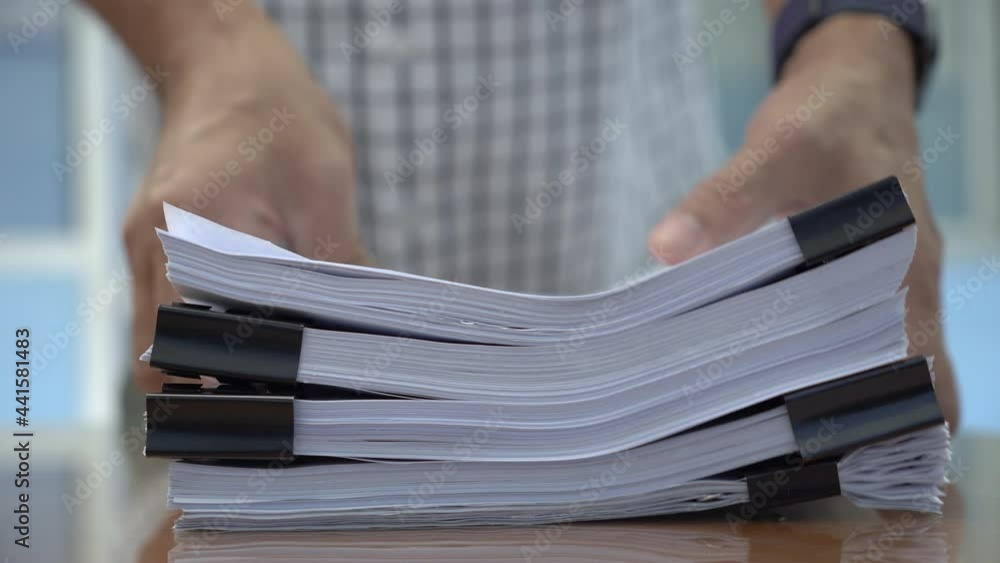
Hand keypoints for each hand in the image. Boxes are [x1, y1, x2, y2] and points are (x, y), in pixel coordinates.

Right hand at [123, 17, 368, 391]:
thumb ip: (335, 268)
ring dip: (211, 360)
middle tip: (282, 401)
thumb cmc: (277, 114)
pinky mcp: (158, 244)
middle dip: (218, 386)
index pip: (189, 346)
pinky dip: (209, 329)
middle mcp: (153, 247)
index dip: (229, 389)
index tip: (277, 407)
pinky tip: (262, 330)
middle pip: (166, 355)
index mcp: (188, 232)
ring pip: (165, 337)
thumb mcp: (325, 187)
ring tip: (277, 373)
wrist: (227, 65)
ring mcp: (148, 247)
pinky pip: (172, 307)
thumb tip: (359, 338)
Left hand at [647, 15, 957, 428]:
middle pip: (883, 387)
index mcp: (905, 275)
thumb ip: (726, 197)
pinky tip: (741, 376)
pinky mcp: (850, 290)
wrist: (855, 89)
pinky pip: (834, 343)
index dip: (868, 422)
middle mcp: (905, 298)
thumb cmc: (830, 118)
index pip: (909, 378)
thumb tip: (666, 249)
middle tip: (749, 441)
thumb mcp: (779, 145)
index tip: (801, 446)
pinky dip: (799, 365)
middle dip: (829, 420)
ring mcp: (883, 296)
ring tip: (738, 422)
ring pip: (859, 371)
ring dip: (811, 397)